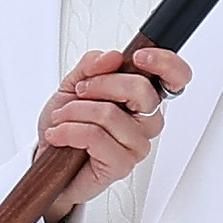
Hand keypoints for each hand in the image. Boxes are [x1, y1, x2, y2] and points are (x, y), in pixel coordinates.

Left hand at [36, 43, 178, 198]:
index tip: (138, 57)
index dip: (166, 63)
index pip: (175, 78)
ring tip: (63, 118)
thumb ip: (92, 64)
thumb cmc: (66, 124)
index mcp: (142, 97)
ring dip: (75, 112)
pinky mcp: (122, 165)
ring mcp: (137, 144)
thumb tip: (113, 57)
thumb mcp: (73, 83)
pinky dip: (68, 130)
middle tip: (80, 91)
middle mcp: (146, 121)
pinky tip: (60, 134)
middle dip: (100, 84)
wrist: (46, 158)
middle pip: (141, 90)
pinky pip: (95, 136)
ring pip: (110, 113)